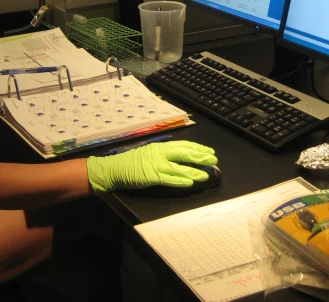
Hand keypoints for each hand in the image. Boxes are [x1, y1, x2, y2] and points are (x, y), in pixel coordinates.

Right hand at [87, 140, 217, 192]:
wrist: (115, 169)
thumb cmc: (132, 162)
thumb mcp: (149, 152)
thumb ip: (164, 153)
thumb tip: (181, 157)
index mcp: (160, 146)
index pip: (183, 145)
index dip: (197, 148)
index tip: (209, 151)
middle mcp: (160, 153)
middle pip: (184, 153)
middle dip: (200, 157)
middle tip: (213, 159)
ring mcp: (157, 164)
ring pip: (180, 167)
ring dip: (194, 171)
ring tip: (206, 174)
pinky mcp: (152, 176)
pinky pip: (170, 179)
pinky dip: (181, 181)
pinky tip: (190, 182)